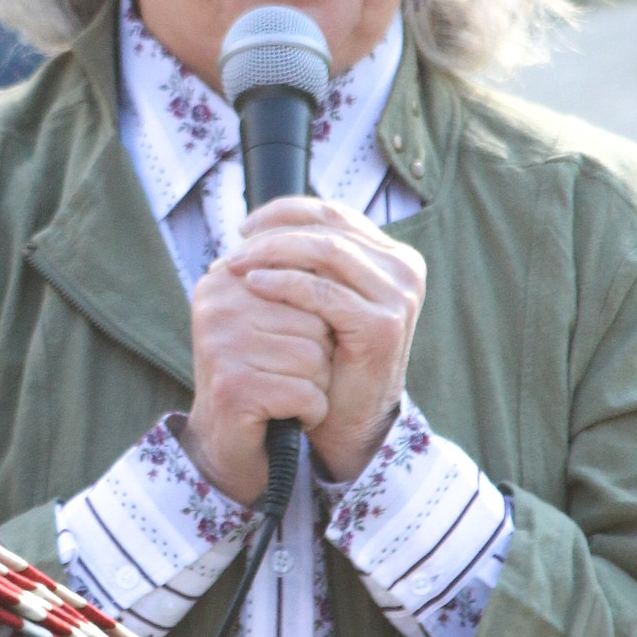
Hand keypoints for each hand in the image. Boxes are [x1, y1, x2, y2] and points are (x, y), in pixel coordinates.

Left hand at [181, 197, 425, 501]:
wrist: (348, 422)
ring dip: (272, 253)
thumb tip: (252, 229)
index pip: (333, 214)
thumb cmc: (330, 361)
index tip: (244, 228)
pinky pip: (323, 293)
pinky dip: (284, 284)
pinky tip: (254, 285)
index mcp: (391, 256)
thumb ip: (307, 263)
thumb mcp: (321, 302)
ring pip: (324, 252)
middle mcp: (403, 269)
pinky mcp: (382, 325)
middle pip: (327, 228)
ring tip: (235, 265)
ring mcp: (397, 296)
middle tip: (232, 249)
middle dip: (272, 235)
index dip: (284, 213)